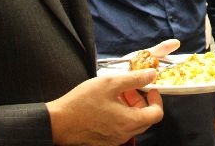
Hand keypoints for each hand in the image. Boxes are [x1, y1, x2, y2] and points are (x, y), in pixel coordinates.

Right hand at [47, 39, 178, 145]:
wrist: (57, 122)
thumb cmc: (82, 102)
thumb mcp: (110, 83)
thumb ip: (134, 79)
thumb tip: (152, 74)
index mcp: (129, 122)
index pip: (157, 114)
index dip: (156, 99)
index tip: (149, 88)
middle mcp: (124, 134)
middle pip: (145, 119)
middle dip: (142, 101)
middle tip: (130, 88)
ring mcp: (114, 140)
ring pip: (132, 123)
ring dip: (130, 107)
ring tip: (116, 93)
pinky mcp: (104, 141)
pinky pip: (120, 128)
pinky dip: (120, 116)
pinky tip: (107, 104)